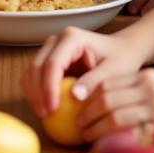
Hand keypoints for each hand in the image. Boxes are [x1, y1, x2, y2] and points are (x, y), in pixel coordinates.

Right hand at [23, 25, 143, 119]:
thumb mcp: (113, 71)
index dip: (49, 87)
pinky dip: (36, 91)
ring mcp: (51, 48)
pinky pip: (36, 75)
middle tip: (44, 115)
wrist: (121, 49)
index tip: (52, 108)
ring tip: (43, 114)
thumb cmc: (121, 59)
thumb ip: (95, 81)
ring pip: (32, 70)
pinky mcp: (49, 59)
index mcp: (72, 38)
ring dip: (33, 92)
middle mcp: (57, 40)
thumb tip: (75, 96)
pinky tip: (44, 107)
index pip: (53, 63)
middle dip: (37, 92)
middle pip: (37, 65)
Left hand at [78, 68, 153, 143]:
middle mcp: (148, 88)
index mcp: (144, 76)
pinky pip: (136, 133)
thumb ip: (136, 88)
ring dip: (97, 129)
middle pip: (107, 100)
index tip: (76, 107)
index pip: (106, 84)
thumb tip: (106, 101)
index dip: (88, 96)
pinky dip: (119, 139)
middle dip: (88, 114)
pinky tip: (112, 145)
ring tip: (87, 137)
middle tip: (77, 125)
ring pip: (117, 117)